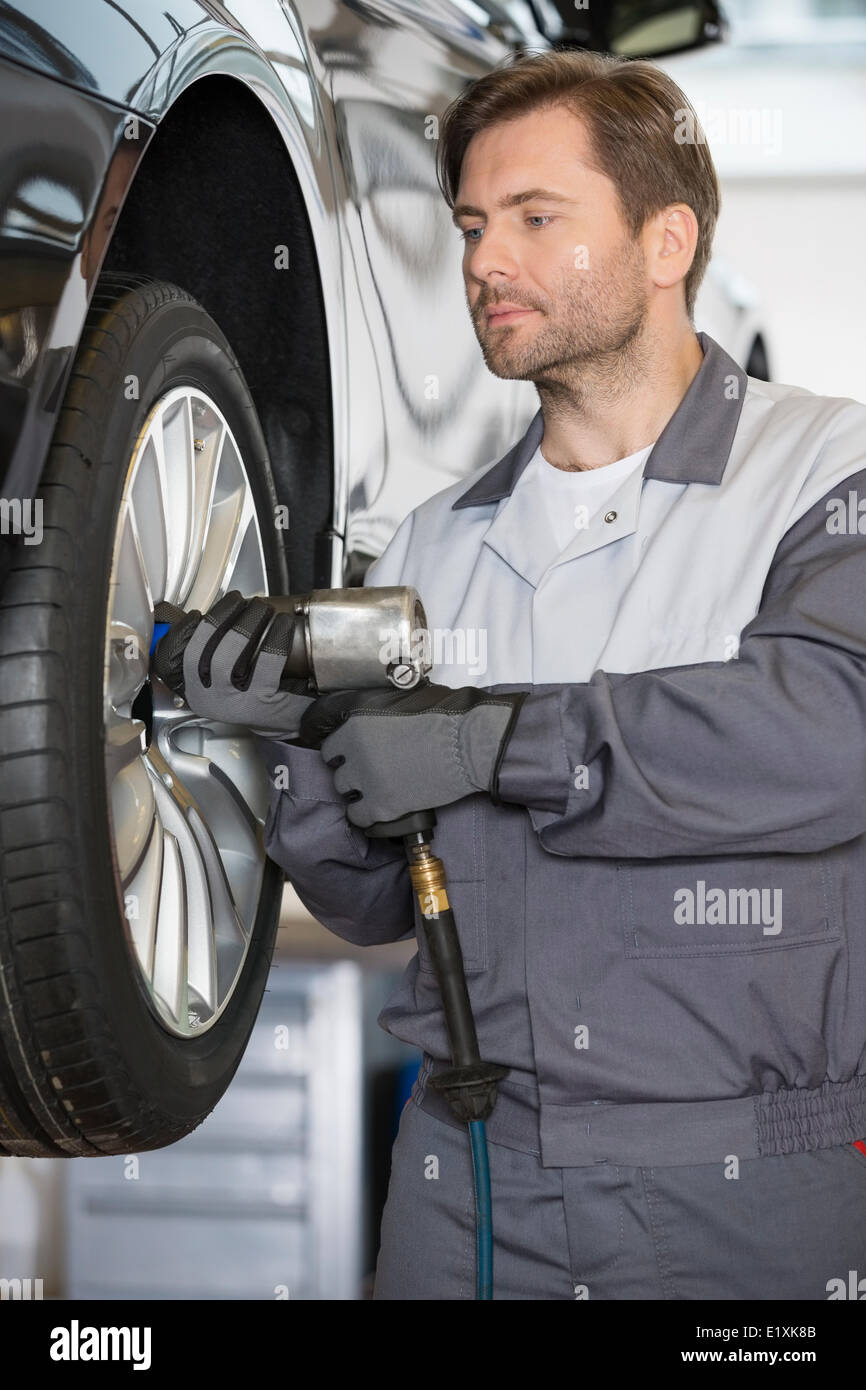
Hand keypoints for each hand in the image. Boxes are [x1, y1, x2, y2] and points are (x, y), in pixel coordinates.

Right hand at [151, 591, 314, 738]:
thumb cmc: (260, 694)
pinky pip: (266, 663)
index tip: (197, 614)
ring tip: (261, 608)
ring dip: (245, 624)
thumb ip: (214, 655)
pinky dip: (275, 638)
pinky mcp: (260, 703)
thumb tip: (216, 617)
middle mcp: (208, 701)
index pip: (173, 662)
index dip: (182, 633)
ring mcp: (232, 704)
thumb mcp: (228, 682)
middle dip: (220, 618)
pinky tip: (282, 625)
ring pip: (227, 657)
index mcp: (196, 692)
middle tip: (240, 601)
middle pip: (201, 654)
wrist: (293, 722)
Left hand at [297, 681, 527, 828]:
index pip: (329, 745)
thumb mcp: (401, 698)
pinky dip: (367, 814)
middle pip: (337, 770)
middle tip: (372, 770)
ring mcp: (367, 779)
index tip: (354, 754)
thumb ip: (375, 709)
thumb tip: (367, 717)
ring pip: (345, 793)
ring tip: (379, 788)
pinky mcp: (382, 805)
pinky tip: (380, 807)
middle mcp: (354, 750)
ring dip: (359, 791)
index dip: (344, 750)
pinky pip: (358, 816)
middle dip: (352, 770)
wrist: (468, 743)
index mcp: (355, 720)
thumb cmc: (445, 714)